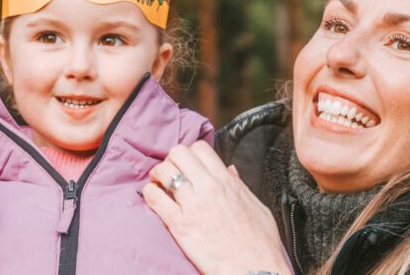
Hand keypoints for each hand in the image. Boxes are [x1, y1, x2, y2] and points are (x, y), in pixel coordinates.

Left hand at [142, 141, 291, 274]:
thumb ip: (240, 185)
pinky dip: (150, 193)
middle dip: (172, 160)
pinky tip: (154, 197)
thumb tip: (230, 171)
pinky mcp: (179, 225)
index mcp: (227, 181)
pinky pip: (155, 198)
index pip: (200, 148)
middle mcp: (208, 188)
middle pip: (178, 153)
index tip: (189, 164)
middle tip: (172, 172)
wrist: (255, 269)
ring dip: (159, 174)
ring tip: (160, 184)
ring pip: (164, 171)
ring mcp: (192, 205)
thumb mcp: (257, 206)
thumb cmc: (259, 243)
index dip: (191, 153)